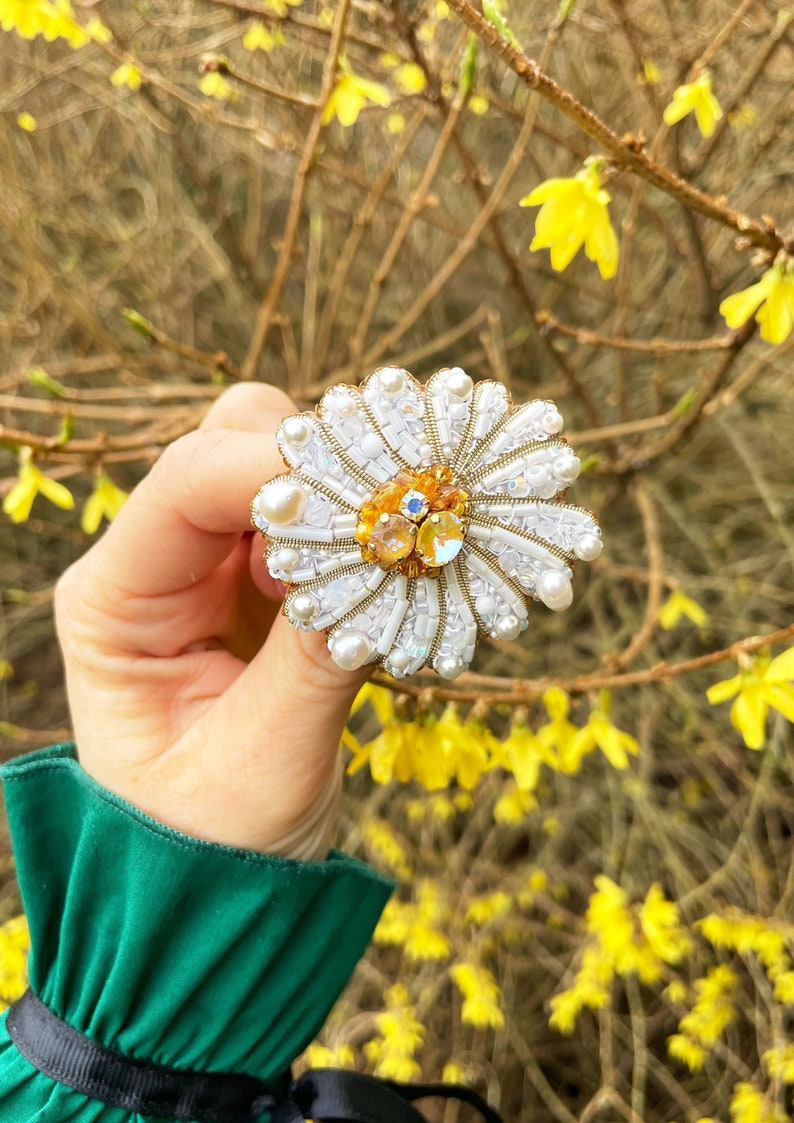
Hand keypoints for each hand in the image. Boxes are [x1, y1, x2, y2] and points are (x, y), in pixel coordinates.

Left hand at [54, 384, 367, 858]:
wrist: (224, 887)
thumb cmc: (214, 842)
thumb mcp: (262, 763)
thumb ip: (316, 658)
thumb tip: (386, 556)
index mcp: (115, 600)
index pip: (186, 483)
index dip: (279, 470)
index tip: (369, 497)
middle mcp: (158, 564)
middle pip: (233, 442)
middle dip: (317, 468)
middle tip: (385, 530)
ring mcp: (217, 567)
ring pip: (288, 467)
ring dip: (349, 496)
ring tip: (388, 567)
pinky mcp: (271, 585)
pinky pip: (325, 520)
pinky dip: (367, 529)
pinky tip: (393, 576)